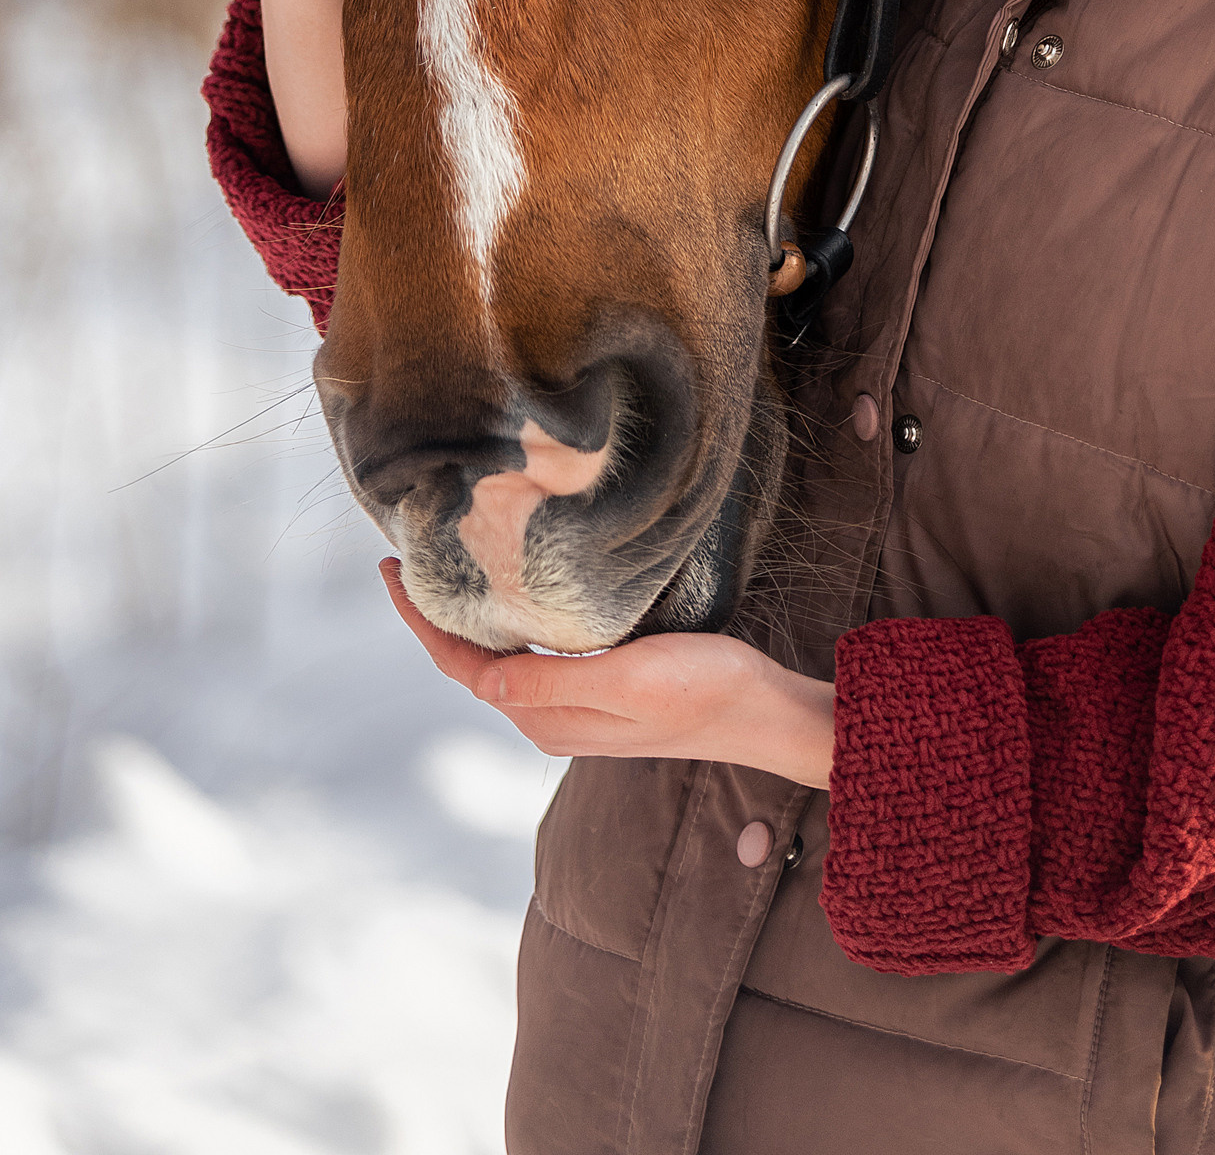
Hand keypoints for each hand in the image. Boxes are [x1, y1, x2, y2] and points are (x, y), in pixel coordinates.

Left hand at [381, 562, 835, 786]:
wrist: (759, 712)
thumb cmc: (701, 689)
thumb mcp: (626, 679)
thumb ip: (551, 682)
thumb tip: (477, 677)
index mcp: (546, 716)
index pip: (462, 666)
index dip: (420, 622)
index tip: (392, 572)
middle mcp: (548, 718)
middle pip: (470, 664)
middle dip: (433, 618)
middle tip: (409, 559)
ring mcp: (572, 709)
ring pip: (497, 662)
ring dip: (466, 623)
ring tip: (446, 572)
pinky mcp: (596, 693)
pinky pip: (528, 661)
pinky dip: (504, 629)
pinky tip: (510, 602)